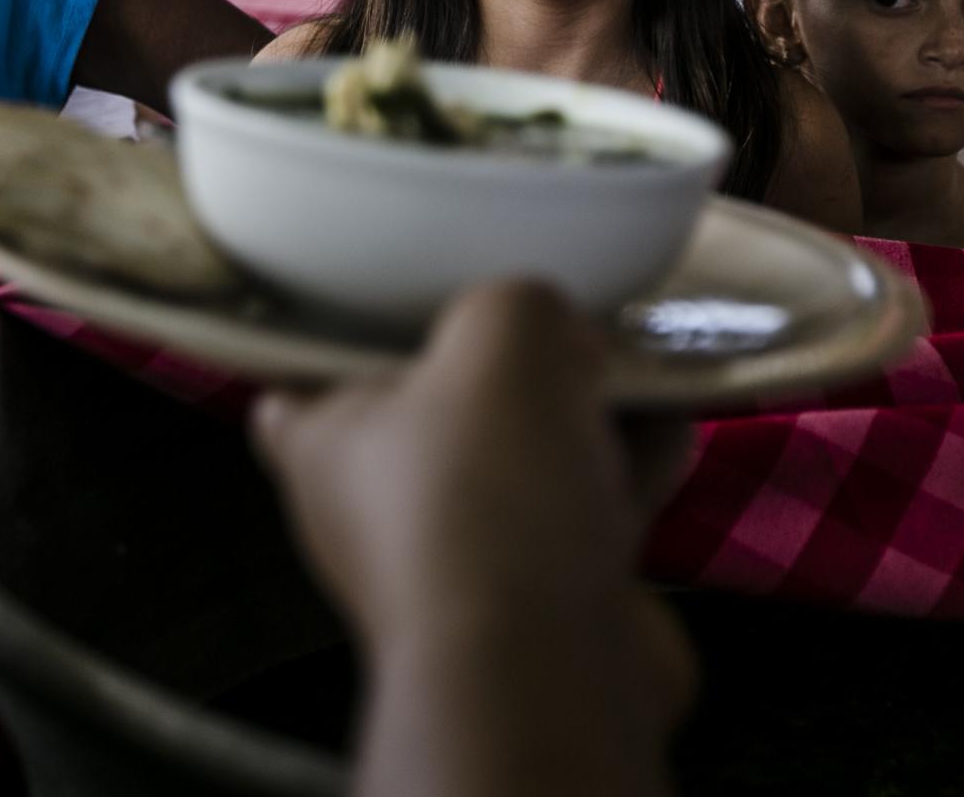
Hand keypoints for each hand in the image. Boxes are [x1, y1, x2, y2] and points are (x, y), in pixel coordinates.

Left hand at [252, 280, 693, 688]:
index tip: (380, 309)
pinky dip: (624, 474)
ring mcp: (464, 563)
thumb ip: (520, 302)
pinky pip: (584, 515)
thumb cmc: (482, 498)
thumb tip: (555, 332)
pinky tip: (667, 430)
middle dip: (506, 371)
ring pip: (523, 465)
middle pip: (438, 417)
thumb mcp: (500, 333)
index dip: (335, 344)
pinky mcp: (541, 601)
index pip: (296, 390)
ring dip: (583, 419)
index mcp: (327, 446)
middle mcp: (382, 514)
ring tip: (631, 370)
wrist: (543, 663)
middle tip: (553, 328)